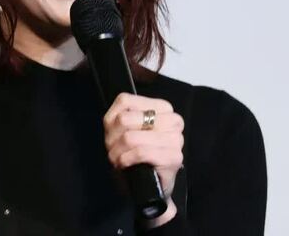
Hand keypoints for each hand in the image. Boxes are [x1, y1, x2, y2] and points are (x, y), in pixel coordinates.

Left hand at [103, 93, 184, 224]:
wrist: (150, 187)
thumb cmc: (135, 155)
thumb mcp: (125, 129)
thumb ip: (123, 114)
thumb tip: (119, 116)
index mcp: (162, 107)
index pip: (125, 101)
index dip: (111, 120)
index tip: (113, 133)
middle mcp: (173, 120)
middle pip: (125, 119)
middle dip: (113, 138)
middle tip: (114, 148)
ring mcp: (176, 139)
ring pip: (131, 137)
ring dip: (117, 151)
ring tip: (118, 158)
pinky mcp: (174, 157)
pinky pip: (141, 152)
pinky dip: (126, 159)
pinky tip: (124, 163)